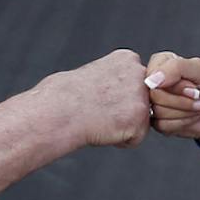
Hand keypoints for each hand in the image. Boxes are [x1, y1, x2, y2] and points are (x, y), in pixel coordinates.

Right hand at [30, 49, 148, 152]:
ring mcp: (141, 97)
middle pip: (141, 101)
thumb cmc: (66, 95)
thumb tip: (120, 88)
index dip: (115, 95)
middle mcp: (139, 74)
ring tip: (101, 118)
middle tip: (99, 109)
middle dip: (123, 109)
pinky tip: (104, 129)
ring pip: (139, 120)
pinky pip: (136, 138)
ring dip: (122, 125)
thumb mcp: (96, 72)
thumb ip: (116, 78)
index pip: (135, 83)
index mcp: (127, 59)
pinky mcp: (140, 120)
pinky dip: (121, 140)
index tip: (98, 95)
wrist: (58, 111)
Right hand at [143, 51, 199, 146]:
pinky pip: (163, 125)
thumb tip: (151, 80)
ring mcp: (155, 103)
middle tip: (198, 95)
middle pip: (155, 94)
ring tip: (198, 106)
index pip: (153, 74)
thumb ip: (176, 67)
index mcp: (161, 63)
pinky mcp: (159, 122)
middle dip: (183, 98)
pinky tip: (192, 117)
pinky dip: (183, 121)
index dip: (176, 83)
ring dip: (186, 110)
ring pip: (159, 110)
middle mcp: (155, 83)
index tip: (193, 84)